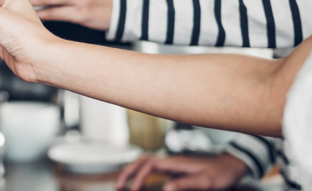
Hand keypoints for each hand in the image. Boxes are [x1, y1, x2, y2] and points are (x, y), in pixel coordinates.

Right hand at [116, 153, 248, 190]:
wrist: (231, 166)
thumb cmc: (220, 174)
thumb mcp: (206, 182)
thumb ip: (186, 184)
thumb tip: (165, 189)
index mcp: (175, 162)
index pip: (148, 165)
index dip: (138, 177)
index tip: (134, 190)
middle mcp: (170, 160)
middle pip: (141, 160)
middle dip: (127, 172)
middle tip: (118, 185)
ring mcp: (171, 163)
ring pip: (144, 162)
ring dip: (132, 171)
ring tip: (122, 183)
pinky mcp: (173, 168)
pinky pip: (151, 168)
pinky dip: (140, 173)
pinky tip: (139, 181)